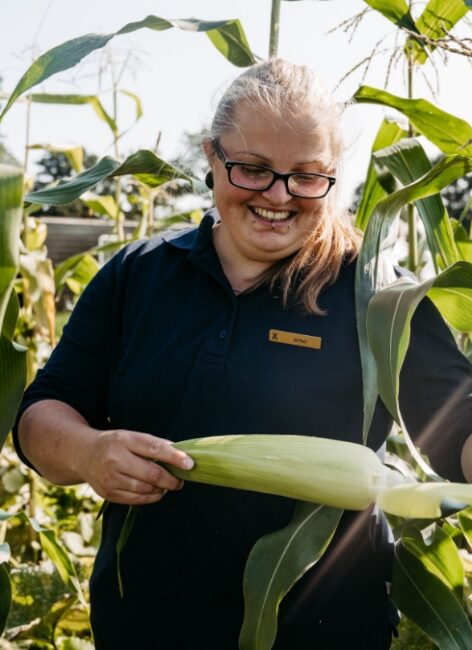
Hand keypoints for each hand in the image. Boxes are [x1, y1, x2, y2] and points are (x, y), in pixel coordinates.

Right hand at [78, 429, 193, 504]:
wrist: (82, 454)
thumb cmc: (114, 443)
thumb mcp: (131, 436)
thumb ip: (154, 444)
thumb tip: (180, 454)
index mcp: (124, 440)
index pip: (154, 449)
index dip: (174, 457)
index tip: (190, 463)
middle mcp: (115, 459)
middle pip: (151, 474)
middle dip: (171, 479)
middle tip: (180, 480)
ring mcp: (110, 478)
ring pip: (145, 489)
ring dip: (162, 489)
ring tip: (168, 485)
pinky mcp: (108, 494)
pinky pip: (137, 499)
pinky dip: (151, 497)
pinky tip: (156, 491)